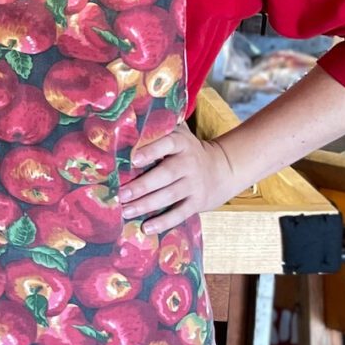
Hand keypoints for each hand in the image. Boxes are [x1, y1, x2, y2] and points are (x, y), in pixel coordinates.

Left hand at [119, 119, 239, 235]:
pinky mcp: (197, 202)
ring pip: (169, 196)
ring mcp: (194, 184)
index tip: (132, 159)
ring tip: (125, 212)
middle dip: (142, 186)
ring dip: (146, 205)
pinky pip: (180, 213)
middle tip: (120, 194)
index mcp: (181, 143)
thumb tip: (128, 116)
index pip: (167, 144)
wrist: (224, 169)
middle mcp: (189, 163)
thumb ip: (159, 127)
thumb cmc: (187, 150)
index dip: (151, 150)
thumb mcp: (179, 134)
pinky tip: (146, 228)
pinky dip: (163, 222)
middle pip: (165, 175)